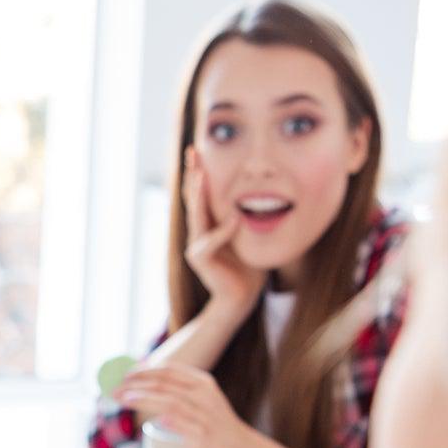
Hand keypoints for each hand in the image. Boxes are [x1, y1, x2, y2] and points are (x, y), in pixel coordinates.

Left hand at [118, 364, 251, 447]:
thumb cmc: (218, 426)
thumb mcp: (203, 400)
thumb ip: (178, 392)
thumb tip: (144, 388)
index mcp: (203, 383)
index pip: (170, 370)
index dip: (145, 370)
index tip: (126, 375)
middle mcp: (204, 396)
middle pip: (165, 384)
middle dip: (137, 385)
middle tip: (116, 389)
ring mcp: (204, 416)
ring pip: (169, 402)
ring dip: (144, 399)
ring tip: (124, 399)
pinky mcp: (203, 436)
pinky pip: (181, 426)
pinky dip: (167, 420)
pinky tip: (154, 419)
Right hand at [182, 146, 266, 318]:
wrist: (241, 296)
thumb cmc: (248, 266)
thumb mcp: (248, 235)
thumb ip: (245, 217)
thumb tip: (254, 196)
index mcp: (210, 224)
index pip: (202, 193)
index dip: (200, 172)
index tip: (200, 150)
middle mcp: (199, 232)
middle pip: (193, 198)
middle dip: (193, 174)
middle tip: (192, 152)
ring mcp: (197, 245)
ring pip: (197, 216)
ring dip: (199, 195)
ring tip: (200, 176)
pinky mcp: (201, 259)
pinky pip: (213, 241)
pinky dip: (225, 230)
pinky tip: (236, 218)